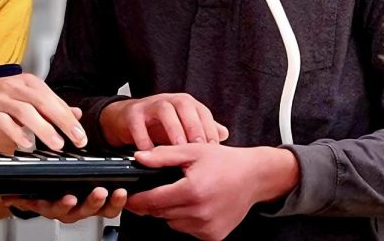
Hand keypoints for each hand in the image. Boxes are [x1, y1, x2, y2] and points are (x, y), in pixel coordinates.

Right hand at [0, 74, 85, 150]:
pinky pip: (3, 122)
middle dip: (63, 122)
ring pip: (26, 112)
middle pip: (44, 103)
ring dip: (43, 129)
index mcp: (27, 83)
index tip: (81, 134)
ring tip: (56, 144)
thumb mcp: (23, 99)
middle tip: (77, 138)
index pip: (53, 99)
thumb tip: (75, 113)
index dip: (69, 117)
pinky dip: (16, 133)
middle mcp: (15, 87)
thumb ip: (48, 106)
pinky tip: (26, 144)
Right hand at [3, 187, 127, 223]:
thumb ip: (21, 195)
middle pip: (81, 211)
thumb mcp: (32, 191)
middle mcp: (70, 209)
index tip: (69, 198)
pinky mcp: (102, 204)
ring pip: (99, 210)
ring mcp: (86, 208)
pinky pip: (111, 207)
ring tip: (117, 193)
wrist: (59, 184)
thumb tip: (7, 196)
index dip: (63, 205)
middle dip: (91, 203)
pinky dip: (119, 202)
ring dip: (109, 203)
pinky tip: (124, 192)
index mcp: (53, 206)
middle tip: (99, 192)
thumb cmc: (46, 188)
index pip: (56, 208)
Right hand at [100, 93, 228, 148]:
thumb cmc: (158, 125)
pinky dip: (144, 138)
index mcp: (185, 104)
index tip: (215, 148)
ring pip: (164, 110)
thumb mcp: (182, 128)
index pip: (202, 111)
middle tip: (199, 147)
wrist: (126, 120)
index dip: (209, 128)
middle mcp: (169, 100)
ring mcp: (149, 105)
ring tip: (178, 147)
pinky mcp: (132, 113)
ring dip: (173, 128)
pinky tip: (151, 153)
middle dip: (194, 125)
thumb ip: (202, 130)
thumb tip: (224, 134)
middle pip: (185, 106)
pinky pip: (139, 124)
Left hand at [125, 144, 299, 240]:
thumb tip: (139, 157)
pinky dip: (187, 219)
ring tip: (185, 193)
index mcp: (192, 191)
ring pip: (173, 223)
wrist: (254, 177)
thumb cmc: (225, 162)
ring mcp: (207, 227)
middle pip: (161, 213)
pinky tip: (197, 204)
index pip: (153, 201)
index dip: (137, 200)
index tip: (129, 197)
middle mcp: (200, 213)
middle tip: (161, 188)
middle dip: (155, 203)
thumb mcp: (193, 151)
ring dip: (171, 211)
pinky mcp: (214, 235)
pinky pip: (189, 230)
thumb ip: (163, 155)